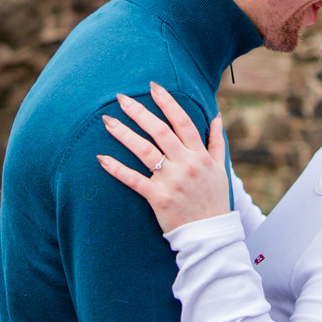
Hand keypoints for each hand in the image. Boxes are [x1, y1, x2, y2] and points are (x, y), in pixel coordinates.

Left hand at [97, 82, 232, 230]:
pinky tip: (101, 158)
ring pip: (144, 151)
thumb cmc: (215, 199)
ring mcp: (172, 181)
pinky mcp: (159, 198)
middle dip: (139, 112)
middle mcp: (186, 164)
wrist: (211, 235)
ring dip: (124, 134)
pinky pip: (134, 180)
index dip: (167, 102)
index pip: (183, 121)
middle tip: (121, 97)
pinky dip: (117, 169)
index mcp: (200, 155)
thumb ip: (216, 141)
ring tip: (107, 121)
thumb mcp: (220, 168)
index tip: (153, 86)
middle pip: (160, 131)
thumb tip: (216, 115)